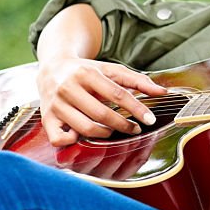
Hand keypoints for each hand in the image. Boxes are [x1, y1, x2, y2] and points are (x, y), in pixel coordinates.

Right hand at [36, 58, 167, 146]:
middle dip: (123, 125)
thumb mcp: (111, 70)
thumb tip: (164, 92)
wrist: (52, 67)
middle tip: (134, 129)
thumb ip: (138, 80)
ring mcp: (55, 105)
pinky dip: (74, 142)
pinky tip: (83, 136)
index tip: (150, 120)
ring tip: (112, 130)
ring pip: (85, 129)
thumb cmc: (87, 71)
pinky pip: (59, 139)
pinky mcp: (46, 118)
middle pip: (102, 114)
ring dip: (104, 134)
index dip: (137, 109)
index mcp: (87, 74)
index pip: (117, 95)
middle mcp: (68, 88)